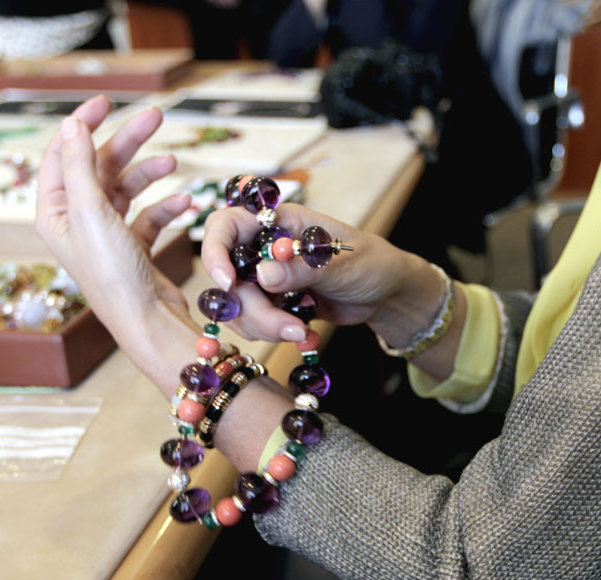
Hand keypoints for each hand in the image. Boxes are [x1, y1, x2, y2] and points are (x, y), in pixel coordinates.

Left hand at [36, 95, 192, 337]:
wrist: (146, 320)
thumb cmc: (112, 273)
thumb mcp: (91, 212)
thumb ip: (80, 165)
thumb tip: (71, 125)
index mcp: (56, 213)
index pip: (63, 155)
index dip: (83, 126)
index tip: (108, 103)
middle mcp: (78, 222)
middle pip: (100, 167)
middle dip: (127, 142)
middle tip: (155, 117)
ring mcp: (107, 235)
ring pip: (127, 188)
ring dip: (149, 173)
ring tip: (173, 163)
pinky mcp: (133, 247)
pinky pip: (149, 215)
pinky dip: (166, 206)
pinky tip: (185, 204)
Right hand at [201, 203, 410, 341]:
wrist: (384, 294)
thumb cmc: (369, 263)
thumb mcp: (341, 264)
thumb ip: (302, 269)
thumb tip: (263, 274)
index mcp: (277, 223)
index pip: (225, 225)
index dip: (216, 251)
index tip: (230, 283)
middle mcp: (263, 248)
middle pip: (229, 277)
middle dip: (252, 309)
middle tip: (288, 328)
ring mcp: (264, 278)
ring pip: (237, 306)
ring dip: (263, 327)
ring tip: (301, 332)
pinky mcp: (271, 304)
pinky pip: (252, 323)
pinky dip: (272, 334)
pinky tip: (303, 334)